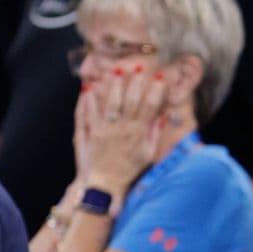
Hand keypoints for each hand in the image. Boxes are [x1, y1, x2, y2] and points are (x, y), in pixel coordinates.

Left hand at [81, 69, 167, 196]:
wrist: (106, 184)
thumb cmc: (129, 170)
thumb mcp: (148, 153)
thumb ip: (154, 133)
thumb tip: (162, 116)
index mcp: (139, 133)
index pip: (150, 107)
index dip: (155, 91)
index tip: (159, 78)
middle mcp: (123, 129)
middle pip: (131, 100)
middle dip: (136, 82)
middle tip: (139, 67)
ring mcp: (106, 130)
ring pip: (111, 102)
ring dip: (114, 86)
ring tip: (117, 71)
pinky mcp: (92, 133)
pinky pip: (90, 113)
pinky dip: (90, 100)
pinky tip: (91, 88)